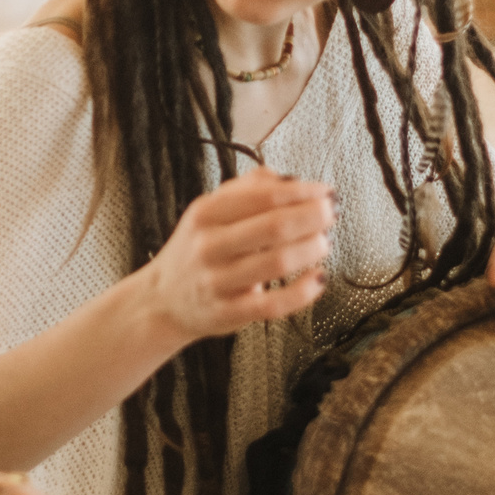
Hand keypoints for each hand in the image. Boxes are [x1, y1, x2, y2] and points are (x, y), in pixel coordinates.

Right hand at [138, 171, 334, 345]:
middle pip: (274, 227)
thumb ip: (249, 189)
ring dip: (312, 249)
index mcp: (206, 213)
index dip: (304, 192)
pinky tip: (318, 278)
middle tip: (331, 214)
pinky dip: (304, 292)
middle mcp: (209, 246)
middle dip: (313, 217)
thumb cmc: (197, 249)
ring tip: (324, 242)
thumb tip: (293, 180)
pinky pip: (274, 305)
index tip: (326, 192)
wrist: (163, 299)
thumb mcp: (211, 210)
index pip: (264, 196)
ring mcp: (217, 282)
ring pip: (277, 263)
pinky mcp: (228, 314)